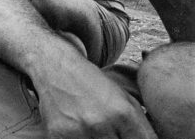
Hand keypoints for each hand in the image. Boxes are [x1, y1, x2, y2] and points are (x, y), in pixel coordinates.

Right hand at [34, 64, 155, 138]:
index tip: (131, 137)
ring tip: (96, 132)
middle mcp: (101, 123)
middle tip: (113, 133)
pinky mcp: (58, 135)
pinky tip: (80, 132)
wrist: (55, 66)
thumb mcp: (125, 99)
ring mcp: (78, 131)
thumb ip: (142, 126)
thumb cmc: (92, 84)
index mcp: (123, 113)